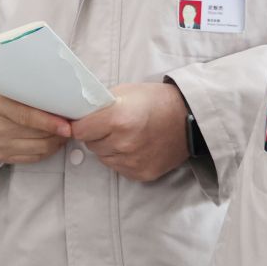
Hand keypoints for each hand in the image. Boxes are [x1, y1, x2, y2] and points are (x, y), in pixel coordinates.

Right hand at [0, 83, 72, 164]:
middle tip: (71, 125)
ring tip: (63, 132)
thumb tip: (62, 101)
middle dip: (58, 132)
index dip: (50, 123)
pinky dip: (47, 150)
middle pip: (37, 136)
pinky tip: (51, 140)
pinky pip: (33, 158)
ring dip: (56, 142)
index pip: (27, 117)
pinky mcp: (0, 156)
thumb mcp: (9, 86)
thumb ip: (31, 92)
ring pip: (39, 149)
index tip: (67, 126)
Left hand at [70, 82, 190, 182]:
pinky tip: (135, 147)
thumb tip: (77, 116)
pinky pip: (118, 168)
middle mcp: (124, 143)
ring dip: (108, 148)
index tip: (84, 122)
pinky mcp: (141, 173)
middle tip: (111, 126)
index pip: (80, 130)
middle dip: (96, 135)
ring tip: (125, 135)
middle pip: (91, 145)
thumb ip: (99, 106)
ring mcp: (133, 161)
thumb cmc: (156, 101)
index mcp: (118, 119)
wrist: (189, 119)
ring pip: (103, 158)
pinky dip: (121, 158)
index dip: (80, 125)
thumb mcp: (125, 92)